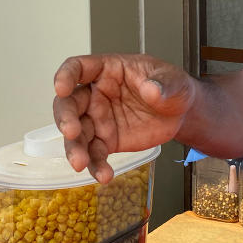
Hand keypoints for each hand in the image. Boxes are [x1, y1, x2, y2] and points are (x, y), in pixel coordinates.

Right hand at [53, 54, 195, 182]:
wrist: (181, 113)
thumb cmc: (171, 87)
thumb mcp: (174, 79)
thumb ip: (163, 84)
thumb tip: (153, 90)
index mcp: (108, 71)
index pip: (78, 67)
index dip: (66, 75)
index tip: (61, 87)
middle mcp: (96, 95)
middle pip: (69, 104)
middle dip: (66, 118)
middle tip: (71, 132)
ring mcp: (99, 119)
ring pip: (77, 134)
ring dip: (75, 148)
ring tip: (81, 163)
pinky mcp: (107, 141)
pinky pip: (95, 154)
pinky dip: (96, 166)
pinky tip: (103, 175)